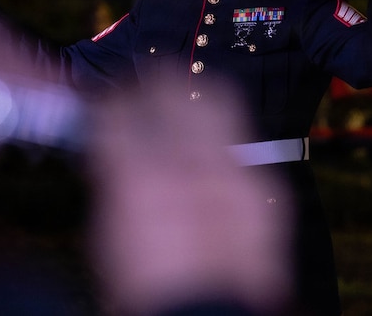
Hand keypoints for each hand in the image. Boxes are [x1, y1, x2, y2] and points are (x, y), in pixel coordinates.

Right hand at [88, 82, 291, 315]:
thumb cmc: (145, 290)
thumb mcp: (106, 234)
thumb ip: (110, 178)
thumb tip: (109, 142)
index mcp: (139, 177)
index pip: (120, 106)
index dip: (108, 98)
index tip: (106, 100)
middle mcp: (191, 164)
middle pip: (172, 85)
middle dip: (153, 82)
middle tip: (143, 90)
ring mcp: (235, 172)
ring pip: (218, 99)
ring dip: (192, 98)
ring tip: (179, 107)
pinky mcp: (265, 188)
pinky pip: (241, 144)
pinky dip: (219, 143)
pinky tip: (207, 157)